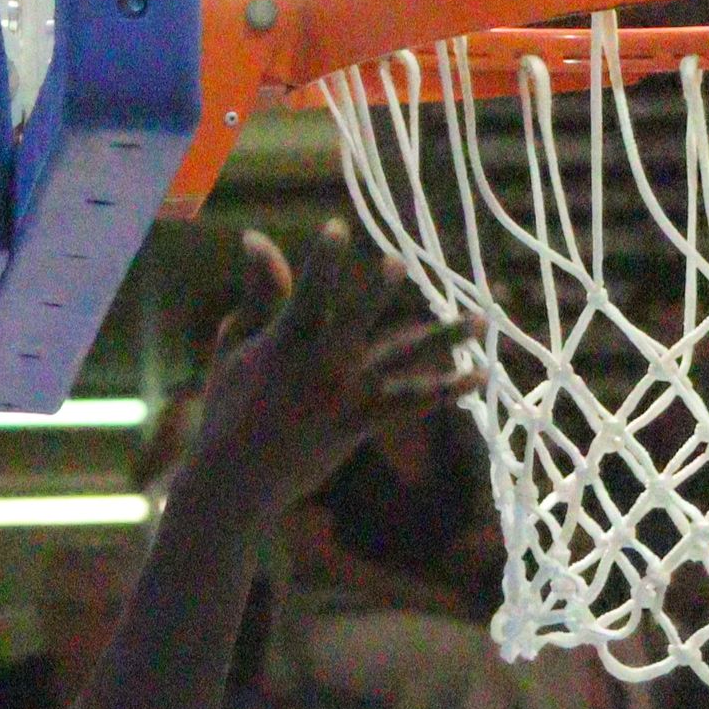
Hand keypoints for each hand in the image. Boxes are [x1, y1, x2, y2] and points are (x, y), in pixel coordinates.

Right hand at [171, 227, 471, 519]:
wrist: (236, 480)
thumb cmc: (228, 405)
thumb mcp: (235, 344)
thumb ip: (260, 292)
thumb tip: (255, 236)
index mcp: (286, 343)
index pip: (307, 293)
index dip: (323, 260)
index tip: (337, 228)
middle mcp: (321, 368)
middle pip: (357, 321)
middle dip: (376, 291)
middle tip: (398, 263)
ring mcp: (345, 397)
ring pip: (403, 361)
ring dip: (444, 340)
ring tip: (481, 321)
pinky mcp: (360, 424)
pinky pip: (411, 405)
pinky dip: (445, 390)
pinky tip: (477, 376)